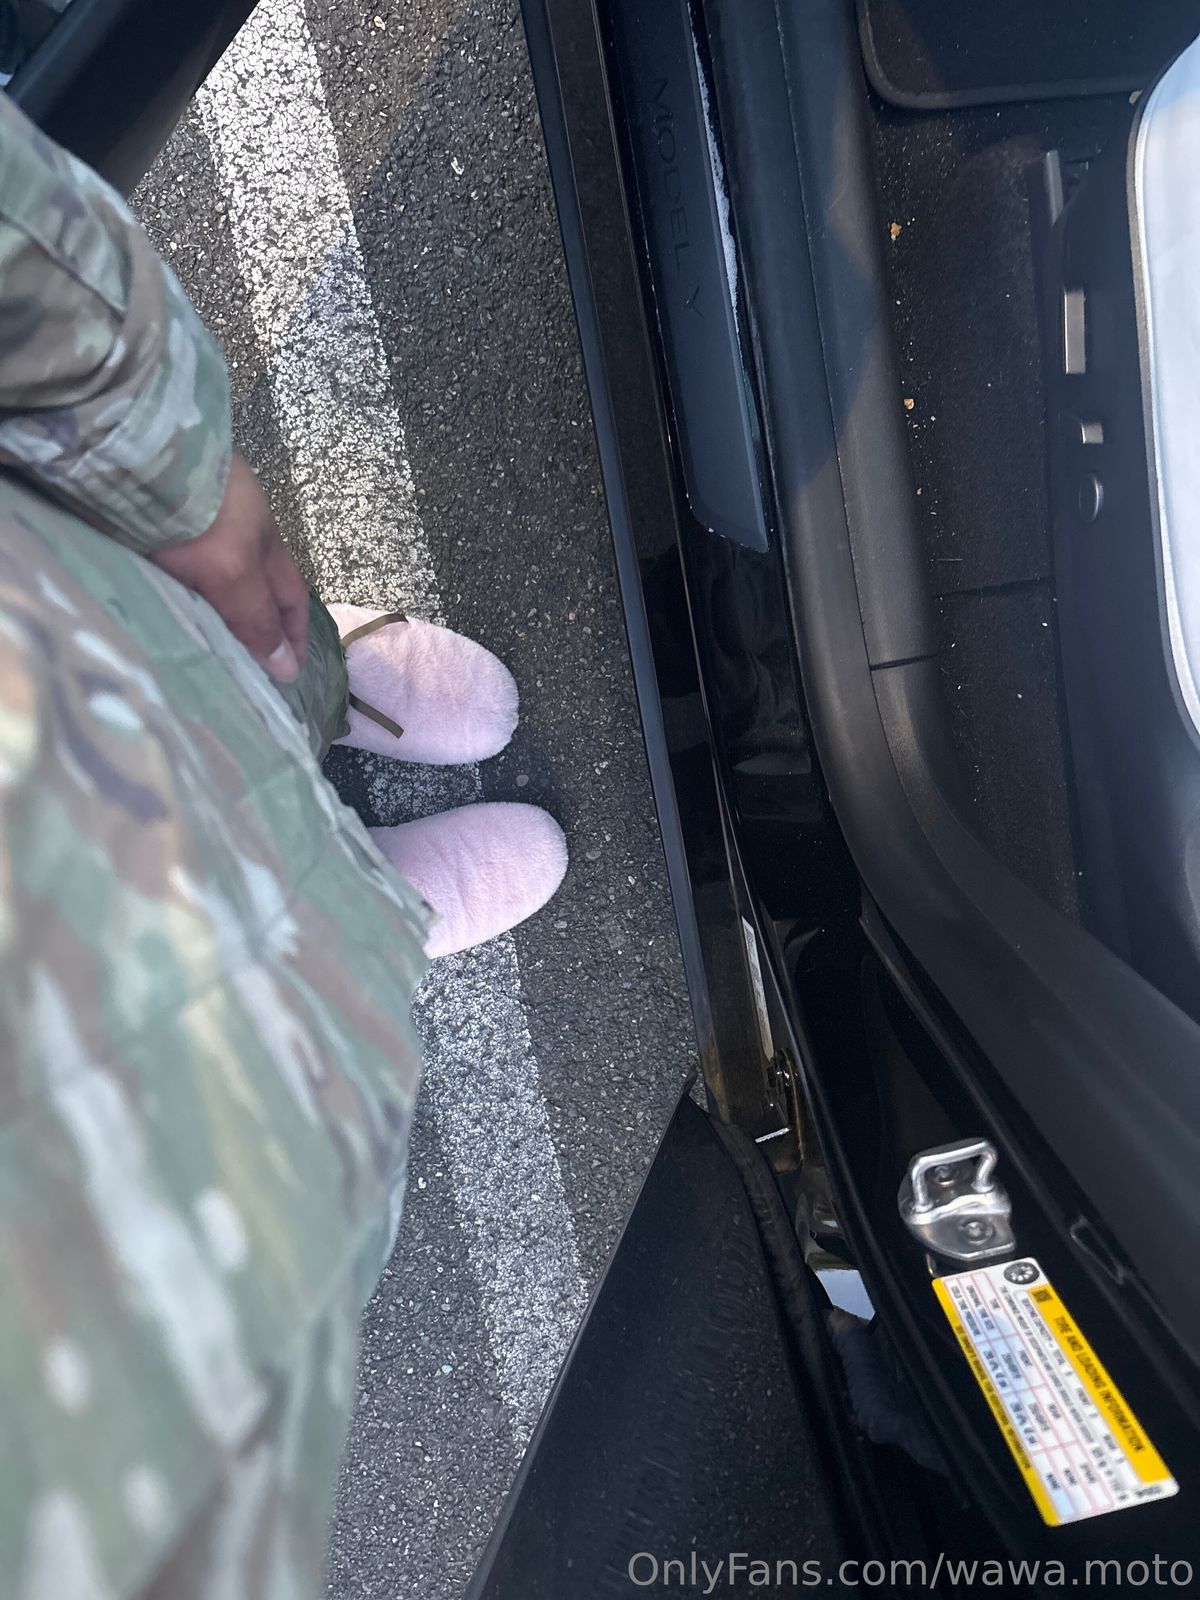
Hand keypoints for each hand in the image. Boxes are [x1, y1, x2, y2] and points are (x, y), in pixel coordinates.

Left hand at [151, 452, 308, 682]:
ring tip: (206, 645)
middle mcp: (237, 530)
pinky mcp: (155, 519)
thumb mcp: (234, 572)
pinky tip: (169, 604)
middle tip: (245, 666)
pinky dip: (181, 589)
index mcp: (266, 541)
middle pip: (254, 588)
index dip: (293, 634)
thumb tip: (286, 669)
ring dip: (216, 609)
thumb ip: (255, 617)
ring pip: (215, 577)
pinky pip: (176, 566)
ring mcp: (196, 522)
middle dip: (256, 625)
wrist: (138, 456)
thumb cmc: (197, 514)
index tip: (289, 672)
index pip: (290, 598)